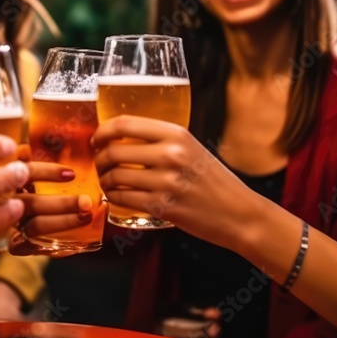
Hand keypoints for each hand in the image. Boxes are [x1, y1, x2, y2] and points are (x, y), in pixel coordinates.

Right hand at [9, 145, 94, 255]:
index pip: (28, 172)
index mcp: (9, 175)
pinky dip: (52, 248)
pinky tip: (73, 246)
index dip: (48, 172)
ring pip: (34, 226)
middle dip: (62, 204)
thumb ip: (28, 153)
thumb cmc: (20, 177)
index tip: (71, 174)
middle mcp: (6, 201)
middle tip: (86, 201)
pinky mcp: (15, 243)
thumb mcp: (22, 160)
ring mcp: (10, 223)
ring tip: (86, 216)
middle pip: (32, 204)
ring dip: (62, 222)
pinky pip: (31, 248)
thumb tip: (38, 145)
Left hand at [93, 115, 255, 250]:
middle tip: (100, 165)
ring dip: (104, 181)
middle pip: (114, 151)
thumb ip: (162, 141)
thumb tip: (121, 137)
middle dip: (99, 160)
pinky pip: (124, 199)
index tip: (96, 140)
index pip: (124, 124)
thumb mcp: (192, 149)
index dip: (102, 132)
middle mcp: (171, 154)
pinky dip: (114, 198)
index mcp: (176, 134)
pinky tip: (116, 197)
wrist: (240, 213)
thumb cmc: (214, 181)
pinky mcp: (164, 207)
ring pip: (115, 177)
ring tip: (107, 183)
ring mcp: (167, 181)